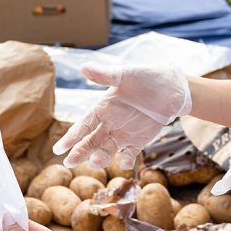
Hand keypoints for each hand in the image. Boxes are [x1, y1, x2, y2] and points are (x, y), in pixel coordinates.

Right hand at [52, 62, 190, 169]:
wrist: (172, 87)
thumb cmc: (146, 77)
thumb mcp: (125, 75)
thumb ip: (105, 75)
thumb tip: (83, 67)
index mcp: (102, 108)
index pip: (82, 125)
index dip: (71, 137)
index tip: (58, 149)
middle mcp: (109, 123)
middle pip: (91, 141)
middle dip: (79, 152)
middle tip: (69, 163)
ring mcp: (124, 133)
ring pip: (107, 149)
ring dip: (100, 157)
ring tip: (96, 162)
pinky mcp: (139, 141)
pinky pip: (130, 153)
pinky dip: (127, 159)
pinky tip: (126, 162)